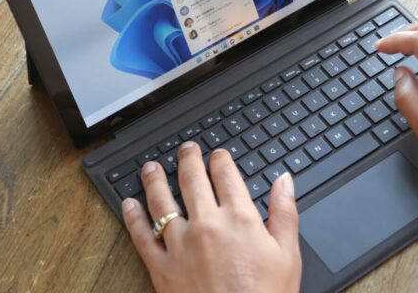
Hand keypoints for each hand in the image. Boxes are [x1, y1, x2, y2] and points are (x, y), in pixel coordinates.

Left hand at [122, 141, 301, 292]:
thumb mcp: (288, 254)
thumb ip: (284, 212)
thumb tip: (284, 181)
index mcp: (240, 219)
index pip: (226, 175)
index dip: (220, 159)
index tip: (217, 154)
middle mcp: (207, 225)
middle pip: (191, 180)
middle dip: (187, 159)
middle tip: (185, 149)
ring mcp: (181, 246)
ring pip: (162, 202)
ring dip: (154, 180)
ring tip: (151, 168)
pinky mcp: (162, 268)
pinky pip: (142, 237)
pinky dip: (133, 217)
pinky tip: (129, 204)